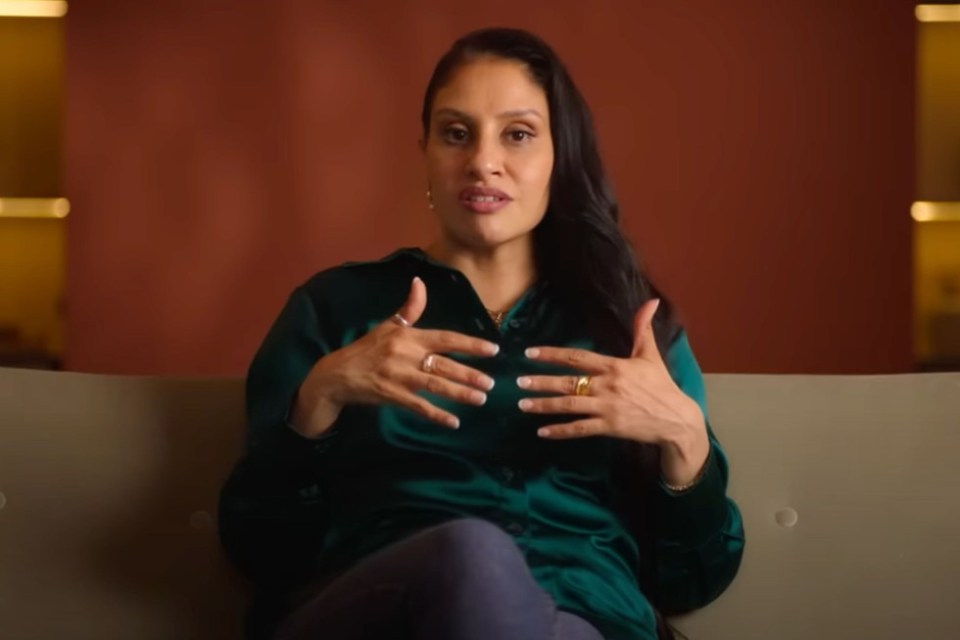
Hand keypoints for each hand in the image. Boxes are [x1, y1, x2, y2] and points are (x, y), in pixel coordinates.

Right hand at [292, 277, 498, 436]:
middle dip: (470, 375)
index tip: (493, 350)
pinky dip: (437, 415)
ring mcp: (399, 376)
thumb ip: (410, 308)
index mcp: (409, 336)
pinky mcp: (392, 395)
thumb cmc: (366, 349)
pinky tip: (453, 422)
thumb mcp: (388, 325)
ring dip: (460, 394)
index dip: (470, 344)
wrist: (336, 374)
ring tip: (481, 399)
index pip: (446, 338)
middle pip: (445, 365)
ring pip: (436, 386)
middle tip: (491, 384)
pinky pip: (419, 406)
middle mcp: (406, 354)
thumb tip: (420, 281)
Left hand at [516, 299, 709, 484]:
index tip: (531, 353)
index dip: (552, 354)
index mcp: (614, 366)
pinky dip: (560, 430)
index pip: (577, 357)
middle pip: (568, 382)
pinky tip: (542, 431)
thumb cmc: (661, 386)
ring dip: (544, 406)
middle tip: (519, 382)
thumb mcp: (651, 356)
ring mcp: (607, 408)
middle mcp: (608, 386)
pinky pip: (580, 429)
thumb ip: (643, 330)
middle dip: (541, 382)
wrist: (676, 419)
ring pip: (570, 406)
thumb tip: (650, 301)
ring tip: (523, 404)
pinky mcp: (610, 428)